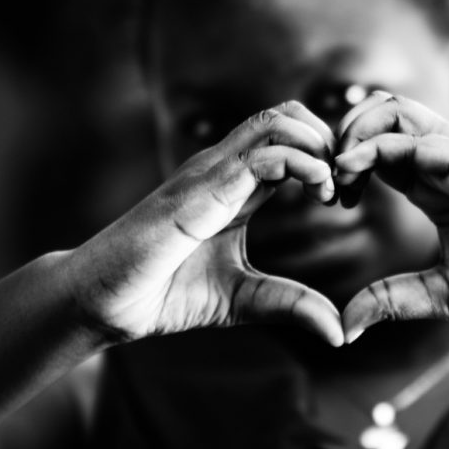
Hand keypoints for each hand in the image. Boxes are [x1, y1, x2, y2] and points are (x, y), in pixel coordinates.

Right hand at [65, 101, 343, 345]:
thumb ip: (292, 306)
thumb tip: (340, 334)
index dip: (328, 158)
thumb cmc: (163, 294)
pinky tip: (316, 192)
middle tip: (345, 186)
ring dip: (318, 144)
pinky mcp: (199, 190)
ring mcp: (210, 173)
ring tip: (330, 188)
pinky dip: (300, 162)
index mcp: (237, 187)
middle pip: (288, 114)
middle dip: (330, 140)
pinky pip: (258, 156)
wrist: (103, 303)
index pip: (291, 139)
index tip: (346, 199)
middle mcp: (224, 169)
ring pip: (276, 120)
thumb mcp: (244, 300)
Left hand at [335, 92, 448, 341]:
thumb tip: (345, 326)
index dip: (343, 163)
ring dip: (353, 131)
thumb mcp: (439, 293)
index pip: (375, 149)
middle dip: (339, 135)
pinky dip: (376, 148)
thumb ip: (391, 300)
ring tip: (336, 172)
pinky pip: (418, 140)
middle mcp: (442, 160)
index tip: (326, 198)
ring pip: (393, 110)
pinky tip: (353, 173)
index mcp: (431, 183)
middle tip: (323, 179)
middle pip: (378, 115)